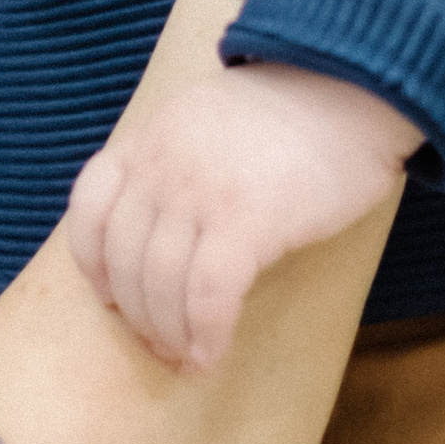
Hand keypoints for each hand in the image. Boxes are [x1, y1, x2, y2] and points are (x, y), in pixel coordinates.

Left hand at [66, 63, 419, 371]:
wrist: (355, 84)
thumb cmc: (296, 111)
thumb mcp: (210, 116)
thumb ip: (177, 160)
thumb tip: (166, 229)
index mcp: (151, 137)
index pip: (88, 209)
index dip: (93, 266)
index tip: (111, 300)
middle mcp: (163, 164)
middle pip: (124, 260)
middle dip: (137, 316)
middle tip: (161, 348)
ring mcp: (200, 191)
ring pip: (159, 285)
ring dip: (169, 335)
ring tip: (188, 359)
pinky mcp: (247, 220)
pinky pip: (208, 294)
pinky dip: (205, 333)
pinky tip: (213, 354)